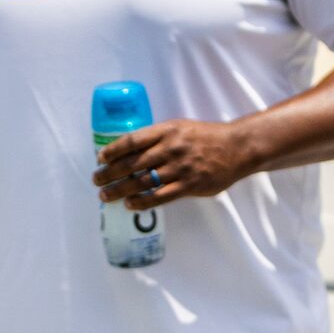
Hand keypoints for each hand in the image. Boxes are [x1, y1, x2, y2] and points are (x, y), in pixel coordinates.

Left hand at [94, 117, 260, 205]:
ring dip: (120, 190)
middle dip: (110, 173)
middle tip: (96, 180)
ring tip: (106, 195)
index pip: (132, 140)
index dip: (113, 150)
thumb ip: (159, 137)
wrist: (237, 148)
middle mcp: (171, 148)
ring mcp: (180, 168)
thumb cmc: (207, 137)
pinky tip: (130, 204)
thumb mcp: (181, 128)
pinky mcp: (190, 185)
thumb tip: (132, 150)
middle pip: (132, 163)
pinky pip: (160, 197)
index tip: (100, 158)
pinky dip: (142, 202)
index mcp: (167, 130)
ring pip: (142, 181)